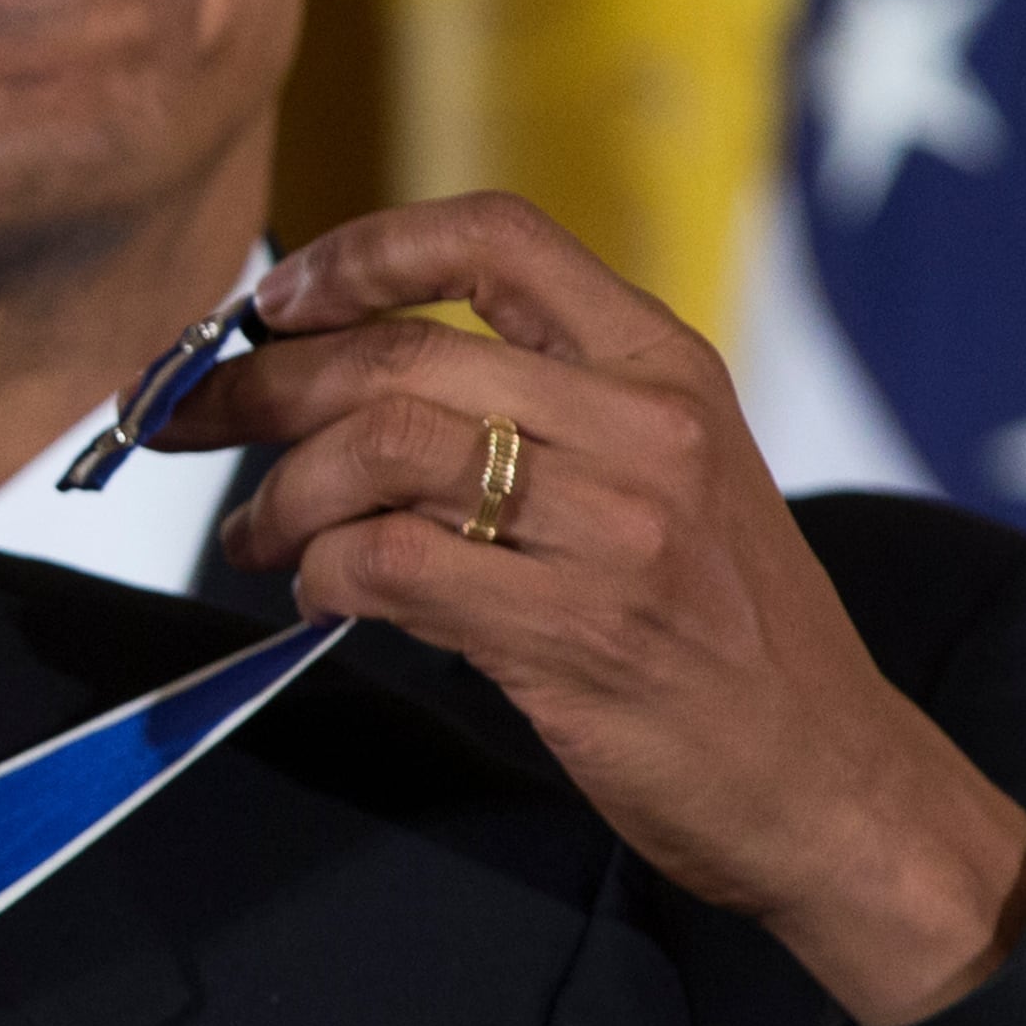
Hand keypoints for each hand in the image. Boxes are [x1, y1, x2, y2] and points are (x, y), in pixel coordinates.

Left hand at [157, 194, 1025, 1025]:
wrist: (834, 786)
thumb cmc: (730, 631)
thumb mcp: (676, 475)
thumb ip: (548, 410)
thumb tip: (349, 380)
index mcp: (666, 365)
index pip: (496, 238)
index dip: (363, 251)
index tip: (276, 298)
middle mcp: (646, 428)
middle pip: (402, 354)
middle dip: (264, 386)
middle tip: (191, 422)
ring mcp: (618, 531)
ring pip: (382, 452)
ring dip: (283, 493)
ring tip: (256, 534)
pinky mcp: (579, 634)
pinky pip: (395, 567)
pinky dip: (325, 574)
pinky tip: (318, 596)